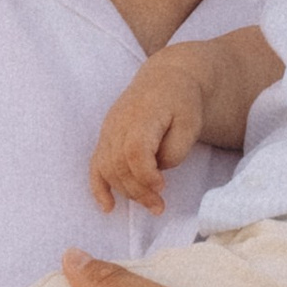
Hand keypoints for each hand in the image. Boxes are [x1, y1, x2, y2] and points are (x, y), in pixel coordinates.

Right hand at [89, 53, 211, 217]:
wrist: (165, 80)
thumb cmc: (181, 102)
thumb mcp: (191, 123)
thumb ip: (175, 149)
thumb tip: (159, 168)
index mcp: (141, 117)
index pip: (134, 151)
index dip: (145, 174)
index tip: (162, 187)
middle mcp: (118, 124)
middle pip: (119, 164)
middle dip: (139, 191)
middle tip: (159, 206)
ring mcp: (108, 131)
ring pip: (107, 169)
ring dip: (126, 192)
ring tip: (150, 204)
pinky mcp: (105, 138)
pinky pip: (95, 165)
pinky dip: (98, 187)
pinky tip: (108, 207)